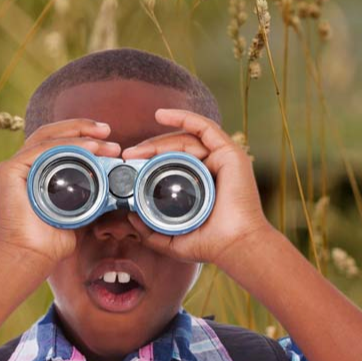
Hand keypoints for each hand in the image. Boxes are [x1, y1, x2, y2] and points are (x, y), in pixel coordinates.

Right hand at [0, 118, 121, 269]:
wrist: (32, 257)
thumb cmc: (51, 242)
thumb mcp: (79, 213)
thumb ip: (91, 198)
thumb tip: (115, 185)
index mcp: (36, 173)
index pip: (59, 145)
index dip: (84, 137)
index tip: (109, 142)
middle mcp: (23, 166)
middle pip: (53, 136)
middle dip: (83, 129)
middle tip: (108, 131)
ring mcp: (14, 166)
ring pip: (48, 138)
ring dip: (78, 134)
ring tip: (104, 137)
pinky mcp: (8, 170)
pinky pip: (41, 149)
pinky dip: (66, 144)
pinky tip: (89, 147)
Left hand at [121, 108, 269, 269]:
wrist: (234, 245)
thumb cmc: (210, 245)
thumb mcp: (172, 240)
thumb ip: (150, 231)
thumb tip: (130, 217)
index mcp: (200, 186)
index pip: (173, 164)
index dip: (150, 161)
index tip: (129, 165)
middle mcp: (211, 170)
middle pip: (177, 150)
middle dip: (150, 150)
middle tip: (128, 156)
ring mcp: (221, 159)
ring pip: (186, 139)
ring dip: (159, 140)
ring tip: (138, 149)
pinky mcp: (229, 152)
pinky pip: (204, 127)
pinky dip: (183, 117)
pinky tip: (161, 115)